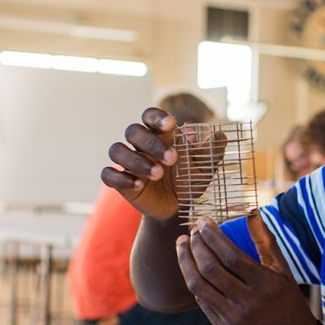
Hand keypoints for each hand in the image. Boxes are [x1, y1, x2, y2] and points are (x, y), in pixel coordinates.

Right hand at [101, 108, 226, 221]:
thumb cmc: (190, 181)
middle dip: (152, 143)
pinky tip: (138, 185)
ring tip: (158, 175)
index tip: (171, 124)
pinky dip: (120, 178)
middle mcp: (141, 145)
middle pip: (133, 131)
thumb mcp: (206, 167)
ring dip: (136, 161)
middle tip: (173, 160)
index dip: (157, 117)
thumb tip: (217, 135)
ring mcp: (128, 163)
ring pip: (117, 150)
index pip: (150, 116)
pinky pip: (108, 175)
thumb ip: (213, 149)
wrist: (178, 208)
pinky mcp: (121, 183)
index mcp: (160, 135)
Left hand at [177, 211, 318, 324]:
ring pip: (199, 285)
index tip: (202, 221)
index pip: (230, 256)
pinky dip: (194, 281)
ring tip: (182, 245)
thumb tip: (251, 213)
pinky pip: (202, 301)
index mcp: (265, 284)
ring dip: (186, 262)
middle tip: (191, 231)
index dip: (213, 237)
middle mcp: (248, 301)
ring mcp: (233, 317)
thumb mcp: (283, 270)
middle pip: (211, 269)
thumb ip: (266, 241)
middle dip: (196, 246)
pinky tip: (191, 267)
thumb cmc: (288, 300)